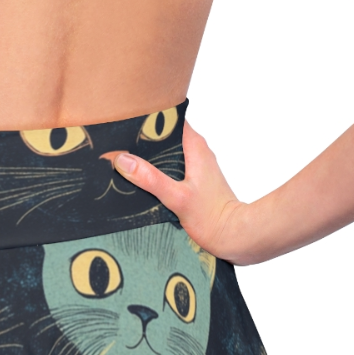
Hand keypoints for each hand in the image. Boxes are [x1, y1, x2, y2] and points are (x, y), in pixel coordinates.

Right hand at [115, 122, 252, 263]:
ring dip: (152, 157)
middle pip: (167, 136)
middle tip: (122, 145)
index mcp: (195, 145)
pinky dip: (160, 171)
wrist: (232, 234)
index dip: (150, 120)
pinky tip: (146, 181)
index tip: (128, 125)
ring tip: (129, 162)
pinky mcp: (196, 180)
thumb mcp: (176, 197)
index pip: (170, 119)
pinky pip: (174, 168)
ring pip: (170, 152)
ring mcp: (198, 166)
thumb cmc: (210, 216)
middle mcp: (198, 151)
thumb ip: (150, 178)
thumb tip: (123, 160)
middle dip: (146, 140)